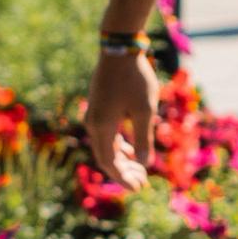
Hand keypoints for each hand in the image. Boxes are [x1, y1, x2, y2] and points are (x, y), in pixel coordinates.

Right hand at [82, 46, 161, 186]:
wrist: (120, 50)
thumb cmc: (135, 79)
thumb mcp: (145, 111)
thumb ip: (143, 138)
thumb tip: (144, 163)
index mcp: (101, 127)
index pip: (109, 163)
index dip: (123, 178)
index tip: (139, 188)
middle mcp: (93, 123)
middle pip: (106, 157)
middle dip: (124, 172)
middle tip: (143, 182)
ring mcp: (94, 115)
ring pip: (106, 147)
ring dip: (122, 160)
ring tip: (140, 169)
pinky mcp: (99, 108)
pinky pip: (106, 135)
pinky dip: (119, 146)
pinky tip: (132, 151)